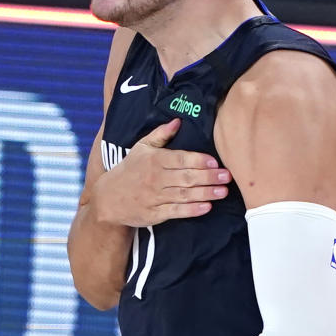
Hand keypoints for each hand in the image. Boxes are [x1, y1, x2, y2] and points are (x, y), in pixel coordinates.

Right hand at [94, 118, 231, 227]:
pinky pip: (176, 211)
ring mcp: (155, 197)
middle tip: (227, 176)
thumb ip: (161, 134)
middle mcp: (156, 178)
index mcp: (154, 160)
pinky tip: (206, 207)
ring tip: (223, 191)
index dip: (198, 160)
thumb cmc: (129, 170)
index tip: (214, 161)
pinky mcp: (155, 214)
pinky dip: (192, 210)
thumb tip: (178, 121)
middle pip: (186, 177)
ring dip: (205, 193)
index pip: (180, 159)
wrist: (108, 199)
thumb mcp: (141, 148)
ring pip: (184, 195)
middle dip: (208, 177)